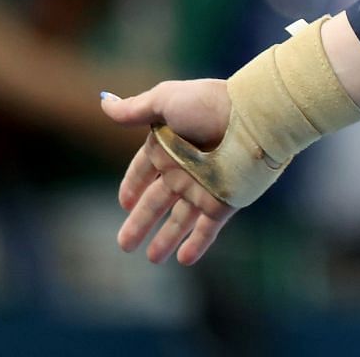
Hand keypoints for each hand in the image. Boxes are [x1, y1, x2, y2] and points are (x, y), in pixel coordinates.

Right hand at [100, 79, 237, 265]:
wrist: (255, 116)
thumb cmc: (209, 103)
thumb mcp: (166, 100)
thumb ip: (135, 108)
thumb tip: (104, 102)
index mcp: (168, 146)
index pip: (143, 171)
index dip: (132, 186)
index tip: (124, 203)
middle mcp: (184, 169)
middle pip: (156, 202)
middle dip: (140, 222)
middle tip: (124, 244)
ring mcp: (205, 186)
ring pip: (180, 219)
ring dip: (166, 239)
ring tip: (152, 258)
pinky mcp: (225, 200)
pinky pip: (208, 227)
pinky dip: (197, 243)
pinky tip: (184, 259)